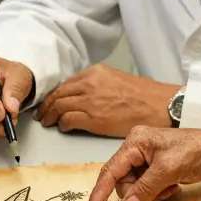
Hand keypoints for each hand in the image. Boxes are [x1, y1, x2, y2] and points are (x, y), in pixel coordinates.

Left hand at [35, 64, 178, 137]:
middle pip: (58, 94)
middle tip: (42, 114)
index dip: (54, 94)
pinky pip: (68, 120)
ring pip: (59, 107)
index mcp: (95, 72)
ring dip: (50, 116)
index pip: (66, 83)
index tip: (49, 101)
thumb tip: (82, 93)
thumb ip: (97, 83)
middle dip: (47, 105)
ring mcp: (90, 101)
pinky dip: (62, 125)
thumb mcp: (116, 79)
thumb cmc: (143, 95)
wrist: (157, 106)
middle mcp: (89, 83)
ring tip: (48, 122)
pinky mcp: (93, 118)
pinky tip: (63, 128)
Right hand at [84, 126, 200, 200]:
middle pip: (122, 183)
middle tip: (158, 194)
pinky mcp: (155, 169)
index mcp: (135, 142)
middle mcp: (136, 149)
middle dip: (138, 194)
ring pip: (135, 189)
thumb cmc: (195, 150)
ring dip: (150, 195)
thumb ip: (145, 188)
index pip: (111, 170)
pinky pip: (146, 189)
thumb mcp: (168, 170)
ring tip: (169, 189)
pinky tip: (173, 188)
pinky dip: (158, 193)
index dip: (99, 193)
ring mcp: (145, 159)